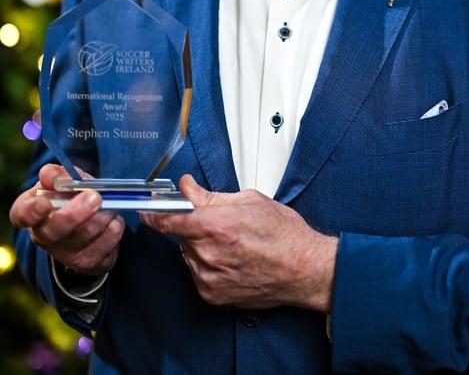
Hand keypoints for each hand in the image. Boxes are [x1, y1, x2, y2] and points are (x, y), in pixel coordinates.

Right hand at [9, 163, 124, 275]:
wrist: (88, 223)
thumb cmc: (70, 198)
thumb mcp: (64, 182)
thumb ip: (58, 175)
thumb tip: (49, 174)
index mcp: (32, 212)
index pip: (22, 214)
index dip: (31, 211)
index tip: (44, 203)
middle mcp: (44, 236)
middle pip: (54, 231)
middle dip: (75, 214)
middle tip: (95, 197)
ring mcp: (65, 253)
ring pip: (86, 234)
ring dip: (104, 214)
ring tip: (109, 203)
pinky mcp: (88, 262)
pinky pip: (107, 242)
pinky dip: (115, 225)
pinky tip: (113, 218)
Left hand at [141, 175, 337, 311]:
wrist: (304, 269)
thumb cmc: (285, 235)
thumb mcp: (250, 200)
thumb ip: (211, 196)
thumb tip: (189, 188)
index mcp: (216, 226)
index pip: (168, 220)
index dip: (155, 213)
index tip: (148, 209)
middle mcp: (208, 255)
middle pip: (180, 235)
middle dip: (191, 225)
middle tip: (216, 221)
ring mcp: (209, 278)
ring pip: (188, 254)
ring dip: (200, 245)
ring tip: (231, 242)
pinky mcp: (213, 295)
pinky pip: (198, 273)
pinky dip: (208, 264)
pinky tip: (232, 258)